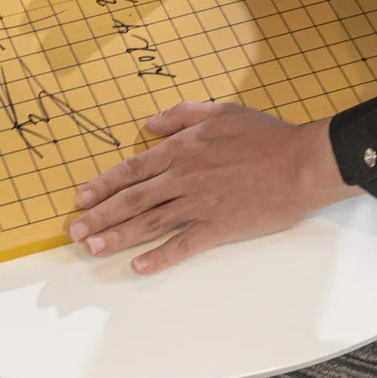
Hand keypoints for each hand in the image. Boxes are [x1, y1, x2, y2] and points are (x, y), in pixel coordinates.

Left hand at [69, 103, 357, 273]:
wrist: (302, 162)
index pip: (132, 169)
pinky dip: (160, 257)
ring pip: (150, 222)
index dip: (103, 185)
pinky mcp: (219, 227)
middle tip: (75, 232)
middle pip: (132, 199)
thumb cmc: (265, 134)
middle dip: (100, 216)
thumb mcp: (219, 110)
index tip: (81, 198)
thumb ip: (180, 114)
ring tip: (93, 249)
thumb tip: (148, 123)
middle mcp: (183, 177)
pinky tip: (140, 267)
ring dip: (118, 236)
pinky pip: (183, 244)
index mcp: (181, 148)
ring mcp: (200, 204)